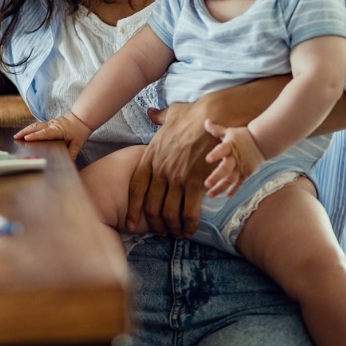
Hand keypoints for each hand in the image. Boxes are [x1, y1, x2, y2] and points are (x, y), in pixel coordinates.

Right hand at [14, 113, 91, 160]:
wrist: (82, 118)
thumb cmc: (79, 130)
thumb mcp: (78, 144)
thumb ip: (72, 153)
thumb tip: (69, 164)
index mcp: (58, 130)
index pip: (45, 133)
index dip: (35, 136)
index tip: (27, 138)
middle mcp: (52, 125)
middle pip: (36, 127)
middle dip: (25, 132)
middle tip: (16, 137)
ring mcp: (50, 123)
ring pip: (35, 125)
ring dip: (25, 130)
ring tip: (17, 136)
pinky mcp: (49, 123)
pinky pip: (37, 126)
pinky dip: (30, 129)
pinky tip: (25, 133)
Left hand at [125, 102, 217, 237]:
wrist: (214, 115)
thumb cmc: (193, 115)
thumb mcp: (170, 115)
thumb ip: (158, 118)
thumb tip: (150, 113)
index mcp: (150, 157)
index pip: (135, 188)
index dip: (133, 209)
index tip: (130, 223)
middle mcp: (160, 169)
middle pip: (151, 206)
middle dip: (155, 224)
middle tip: (162, 232)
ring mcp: (177, 176)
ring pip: (168, 212)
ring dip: (172, 227)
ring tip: (177, 233)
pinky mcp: (195, 181)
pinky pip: (189, 210)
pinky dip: (189, 224)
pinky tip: (191, 229)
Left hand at [203, 120, 264, 197]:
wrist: (262, 142)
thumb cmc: (242, 136)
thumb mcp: (229, 131)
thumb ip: (216, 129)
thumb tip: (205, 121)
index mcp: (230, 146)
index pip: (222, 150)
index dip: (215, 154)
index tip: (207, 159)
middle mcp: (235, 158)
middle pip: (226, 169)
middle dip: (216, 177)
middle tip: (206, 184)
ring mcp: (241, 167)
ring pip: (231, 179)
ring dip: (221, 187)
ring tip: (210, 194)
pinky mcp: (246, 173)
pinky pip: (239, 183)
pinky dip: (233, 189)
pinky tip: (226, 195)